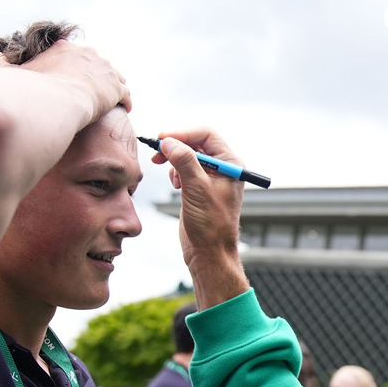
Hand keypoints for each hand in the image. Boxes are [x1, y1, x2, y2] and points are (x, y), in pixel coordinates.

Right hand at [0, 40, 130, 121]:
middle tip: (97, 90)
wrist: (54, 101)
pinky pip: (125, 93)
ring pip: (114, 76)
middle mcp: (86, 54)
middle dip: (97, 75)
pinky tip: (125, 109)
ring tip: (115, 99)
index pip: (74, 54)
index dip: (77, 66)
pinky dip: (125, 101)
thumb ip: (1, 65)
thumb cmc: (32, 90)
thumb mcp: (12, 74)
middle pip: (96, 63)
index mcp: (63, 49)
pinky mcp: (115, 87)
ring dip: (114, 86)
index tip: (75, 78)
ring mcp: (103, 70)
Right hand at [154, 128, 244, 264]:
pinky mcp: (199, 189)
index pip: (207, 135)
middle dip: (176, 146)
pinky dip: (175, 172)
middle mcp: (223, 169)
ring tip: (170, 175)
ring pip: (188, 156)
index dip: (184, 134)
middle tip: (157, 152)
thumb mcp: (197, 188)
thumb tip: (168, 141)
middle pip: (196, 143)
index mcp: (231, 164)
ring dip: (174, 160)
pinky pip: (185, 170)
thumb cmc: (211, 224)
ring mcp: (210, 179)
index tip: (163, 139)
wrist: (208, 252)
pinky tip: (175, 185)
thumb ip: (184, 161)